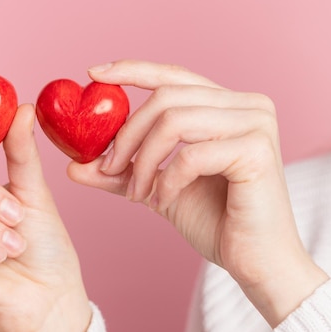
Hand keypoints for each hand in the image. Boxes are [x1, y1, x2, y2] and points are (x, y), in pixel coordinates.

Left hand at [68, 60, 327, 326]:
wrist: (254, 261)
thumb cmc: (214, 221)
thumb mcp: (156, 188)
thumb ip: (121, 172)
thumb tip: (73, 164)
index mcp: (227, 104)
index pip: (173, 76)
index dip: (132, 70)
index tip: (94, 74)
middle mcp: (247, 104)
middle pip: (166, 98)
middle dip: (127, 135)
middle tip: (107, 168)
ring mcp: (256, 123)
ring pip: (174, 121)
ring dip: (143, 161)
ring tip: (136, 193)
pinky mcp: (257, 150)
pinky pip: (191, 155)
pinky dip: (166, 180)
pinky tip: (162, 201)